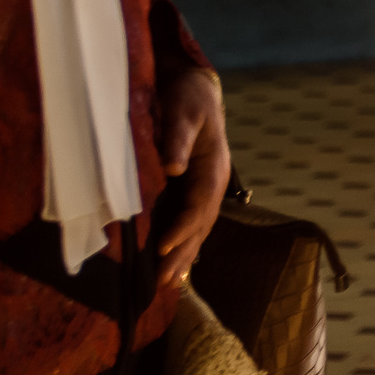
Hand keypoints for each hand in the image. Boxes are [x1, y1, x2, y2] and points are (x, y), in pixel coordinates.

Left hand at [152, 67, 230, 287]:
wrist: (195, 91)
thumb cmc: (187, 99)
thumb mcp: (183, 112)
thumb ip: (177, 138)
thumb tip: (172, 167)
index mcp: (211, 167)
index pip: (199, 204)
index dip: (182, 228)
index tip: (162, 248)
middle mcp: (211, 182)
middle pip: (200, 225)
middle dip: (183, 253)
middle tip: (164, 282)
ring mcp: (203, 189)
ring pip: (197, 228)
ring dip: (184, 256)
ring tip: (168, 283)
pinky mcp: (191, 191)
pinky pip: (189, 223)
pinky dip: (182, 244)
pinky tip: (171, 262)